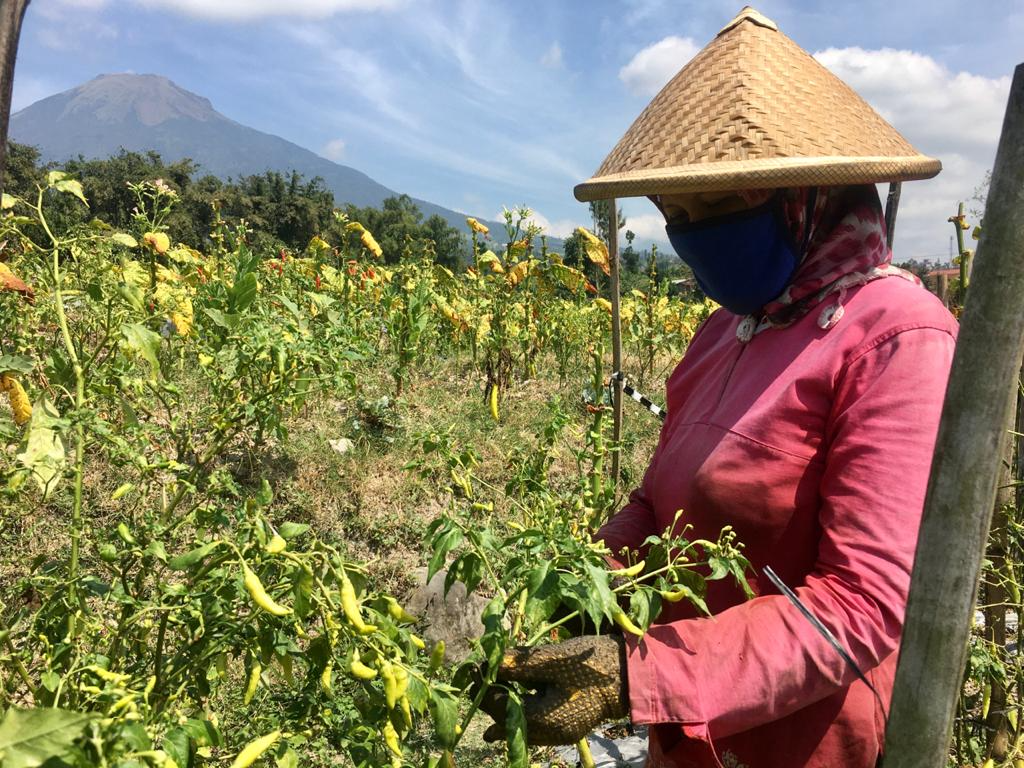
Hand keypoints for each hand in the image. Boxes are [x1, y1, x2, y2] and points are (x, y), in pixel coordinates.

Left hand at [479, 634, 627, 745]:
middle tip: (478, 680)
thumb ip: (521, 664)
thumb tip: (492, 663)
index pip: (502, 706)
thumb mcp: (553, 659)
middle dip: (493, 700)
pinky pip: (537, 724)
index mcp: (543, 718)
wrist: (628, 674)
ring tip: (486, 707)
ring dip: (506, 710)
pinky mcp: (568, 723)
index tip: (476, 666)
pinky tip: (514, 711)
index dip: (485, 686)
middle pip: (510, 719)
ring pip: (523, 724)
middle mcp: (549, 732)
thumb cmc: (591, 665)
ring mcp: (560, 731)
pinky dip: (523, 715)